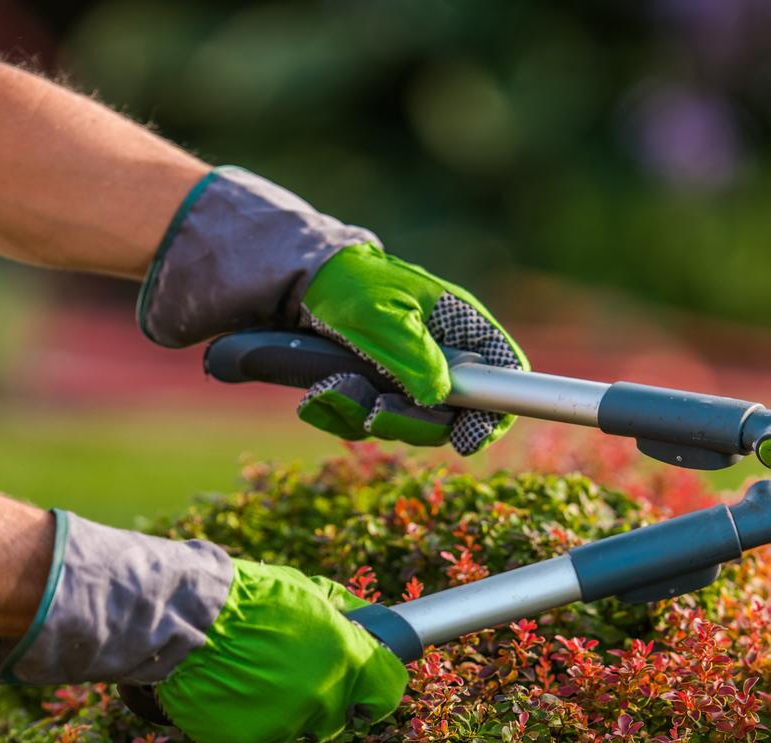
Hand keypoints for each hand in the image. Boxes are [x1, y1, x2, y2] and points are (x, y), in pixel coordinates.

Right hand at [0, 515, 404, 742]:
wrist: (183, 615)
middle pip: (336, 717)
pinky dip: (237, 728)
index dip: (375, 690)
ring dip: (276, 713)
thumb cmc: (246, 596)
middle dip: (318, 699)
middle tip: (285, 672)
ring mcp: (282, 727)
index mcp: (347, 660)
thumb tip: (362, 618)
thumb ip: (340, 612)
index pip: (388, 692)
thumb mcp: (305, 590)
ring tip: (246, 678)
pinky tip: (224, 698)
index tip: (363, 688)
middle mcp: (322, 699)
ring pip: (290, 732)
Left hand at [137, 167, 524, 452]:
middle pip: (447, 415)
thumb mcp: (378, 315)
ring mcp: (394, 371)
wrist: (266, 277)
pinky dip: (334, 412)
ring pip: (397, 423)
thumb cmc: (333, 282)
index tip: (467, 437)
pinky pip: (358, 420)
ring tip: (326, 388)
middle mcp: (430, 351)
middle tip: (375, 410)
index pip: (504, 373)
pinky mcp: (357, 384)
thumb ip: (415, 358)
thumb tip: (442, 400)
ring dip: (360, 414)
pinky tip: (311, 392)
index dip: (495, 411)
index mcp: (453, 323)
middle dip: (406, 421)